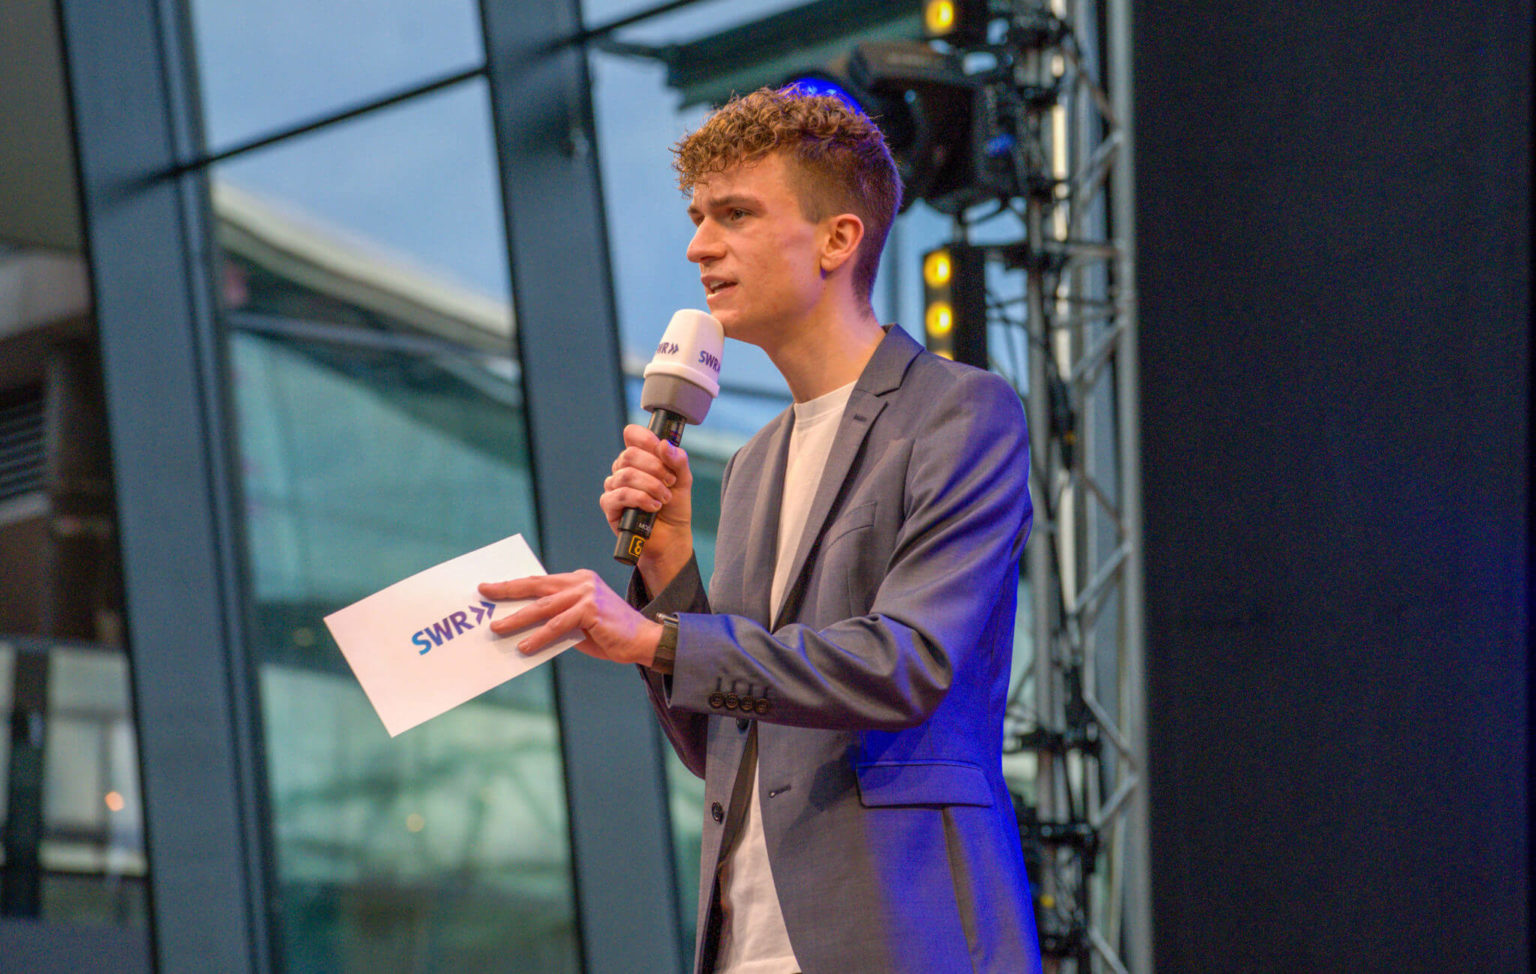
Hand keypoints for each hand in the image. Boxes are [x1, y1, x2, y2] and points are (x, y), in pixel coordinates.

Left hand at [479, 571, 662, 666]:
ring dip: (517, 618)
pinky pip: (558, 625)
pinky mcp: (591, 609)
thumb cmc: (609, 635)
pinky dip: (540, 637)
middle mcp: (581, 581)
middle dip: (507, 590)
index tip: (490, 587)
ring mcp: (587, 593)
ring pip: (543, 607)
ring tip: (497, 628)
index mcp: (577, 579)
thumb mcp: (578, 623)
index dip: (514, 585)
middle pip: (536, 586)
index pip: (539, 581)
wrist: (643, 641)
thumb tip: (524, 626)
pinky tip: (525, 646)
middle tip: (484, 593)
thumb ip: (556, 618)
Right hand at [599, 424, 693, 592]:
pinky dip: (641, 499)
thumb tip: (664, 445)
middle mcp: (623, 469)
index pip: (632, 435)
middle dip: (655, 468)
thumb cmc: (674, 507)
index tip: (661, 450)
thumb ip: (678, 461)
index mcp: (639, 458)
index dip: (645, 438)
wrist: (671, 537)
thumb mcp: (683, 481)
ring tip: (665, 498)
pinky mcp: (609, 506)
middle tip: (670, 482)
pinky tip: (653, 507)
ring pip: (626, 475)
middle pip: (629, 454)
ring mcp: (614, 487)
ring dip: (651, 486)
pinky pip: (620, 495)